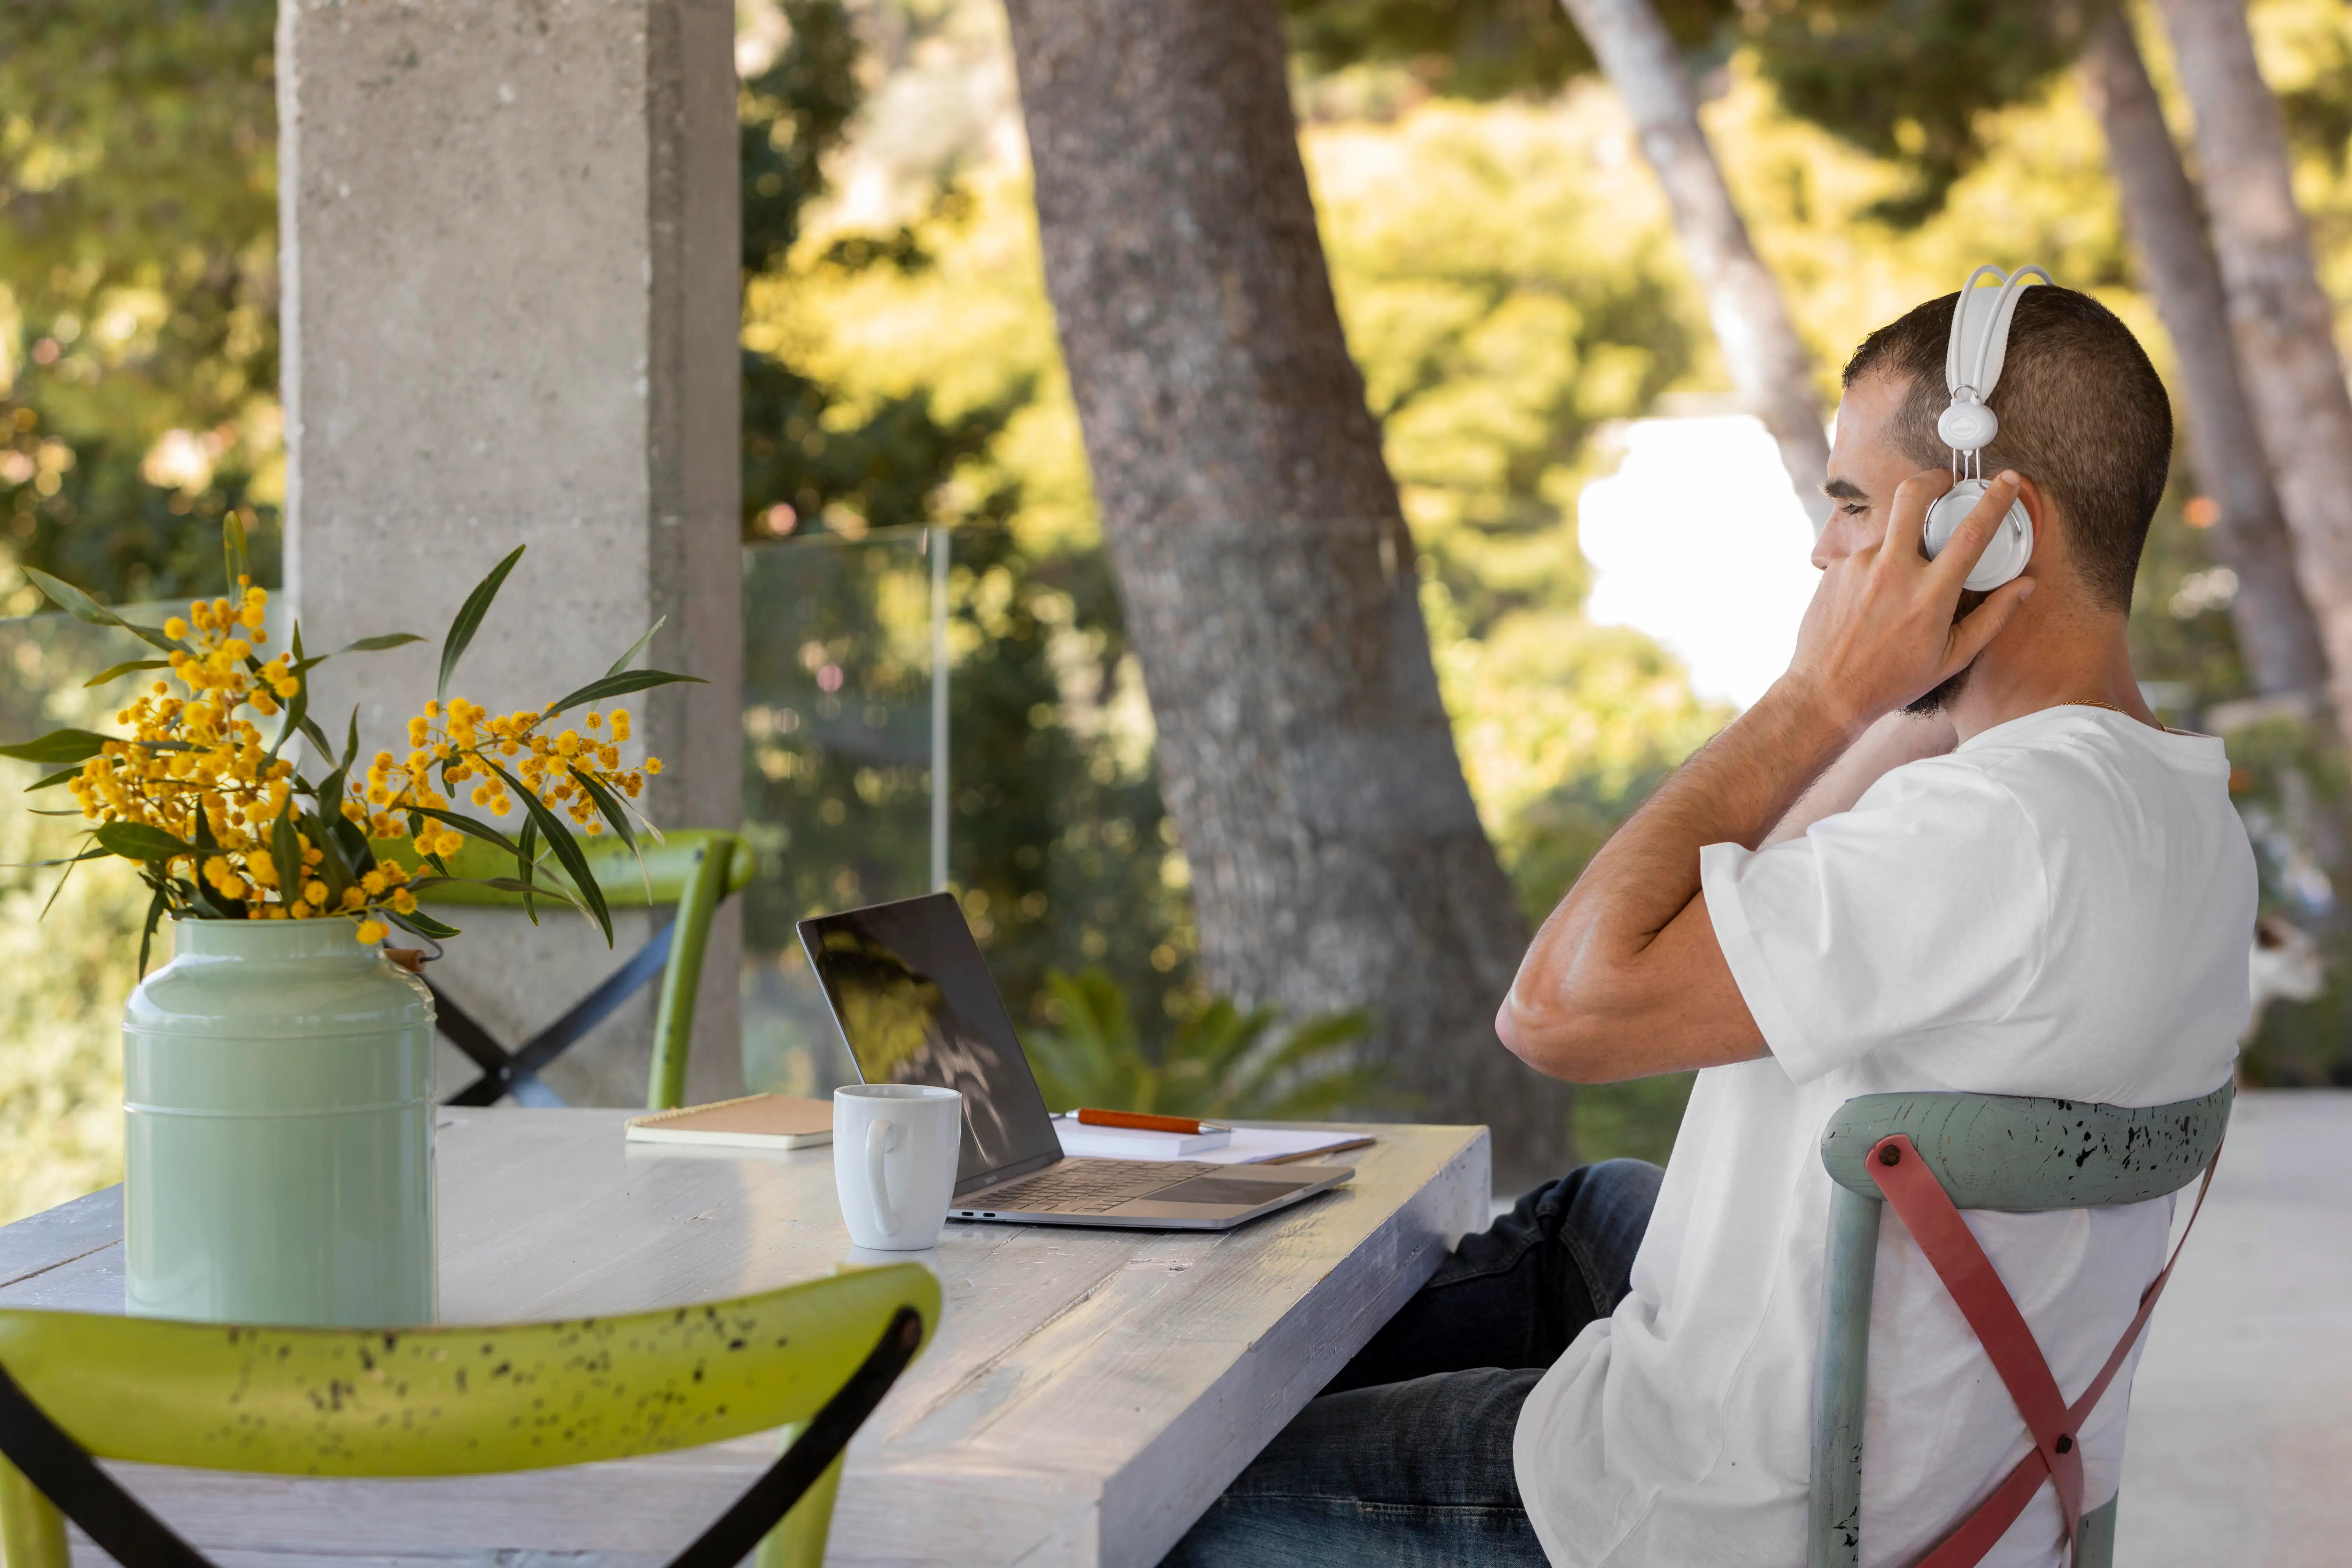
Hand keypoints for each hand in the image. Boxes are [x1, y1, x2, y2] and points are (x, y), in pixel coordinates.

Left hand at [1783, 469, 2034, 731]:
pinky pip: (1865, 558)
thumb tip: (2026, 584)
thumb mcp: (1952, 656)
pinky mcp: (1834, 569)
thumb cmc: (1893, 680)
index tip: (2006, 479)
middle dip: (1933, 479)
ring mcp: (1859, 566)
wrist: (1826, 693)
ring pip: (1889, 536)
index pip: (1971, 532)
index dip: (1994, 499)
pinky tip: (1869, 605)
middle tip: (1945, 484)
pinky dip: (1875, 571)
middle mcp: (1892, 571)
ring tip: (1895, 594)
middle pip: (1913, 496)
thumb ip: (1993, 616)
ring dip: (1900, 549)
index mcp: (1930, 594)